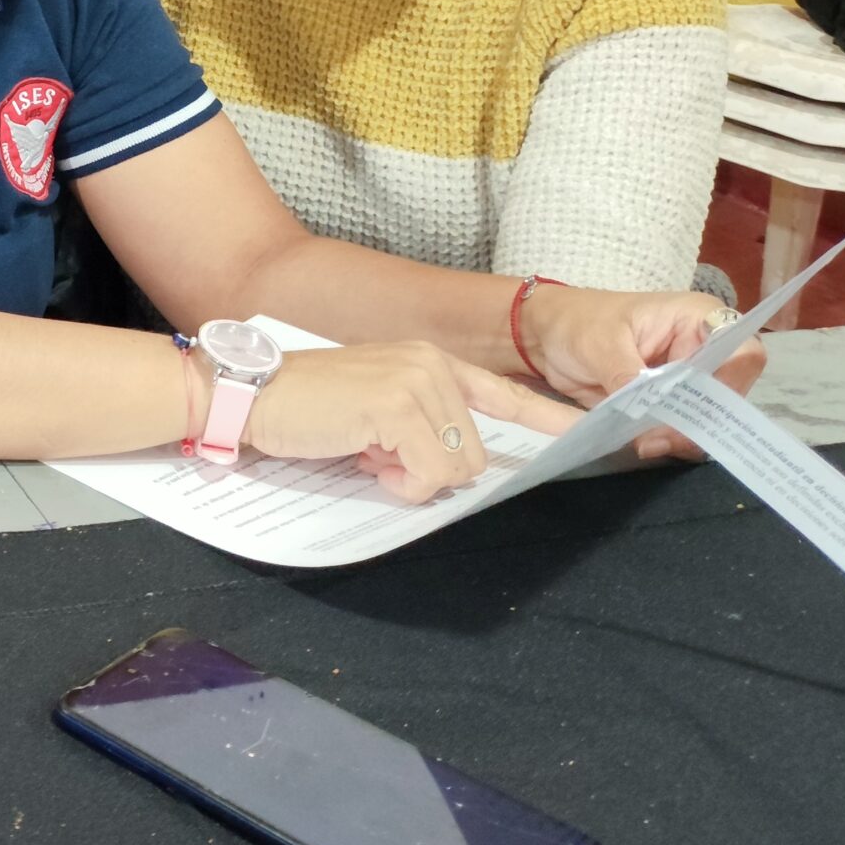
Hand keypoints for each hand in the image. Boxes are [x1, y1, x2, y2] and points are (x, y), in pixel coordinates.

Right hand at [245, 341, 580, 503]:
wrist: (249, 394)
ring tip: (366, 451)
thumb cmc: (306, 408)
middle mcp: (431, 366)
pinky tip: (363, 457)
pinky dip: (397, 483)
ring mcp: (416, 384)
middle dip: (430, 470)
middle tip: (377, 453)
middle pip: (477, 454)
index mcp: (430, 362)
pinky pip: (428, 475)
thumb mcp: (374, 407)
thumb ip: (420, 426)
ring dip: (411, 478)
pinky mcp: (395, 409)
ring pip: (457, 468)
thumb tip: (452, 468)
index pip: (506, 396)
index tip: (595, 437)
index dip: (551, 422)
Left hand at [523, 286, 766, 462]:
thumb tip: (648, 411)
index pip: (742, 352)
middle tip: (660, 438)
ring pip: (708, 416)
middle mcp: (703, 349)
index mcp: (697, 319)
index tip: (695, 406)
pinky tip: (646, 444)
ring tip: (648, 444)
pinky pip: (684, 427)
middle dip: (698, 420)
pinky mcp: (670, 402)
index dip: (730, 383)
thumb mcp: (599, 343)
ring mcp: (688, 378)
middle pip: (727, 394)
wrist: (545, 336)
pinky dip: (669, 439)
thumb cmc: (575, 321)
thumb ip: (627, 375)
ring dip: (683, 435)